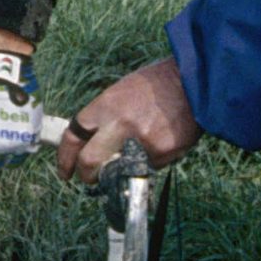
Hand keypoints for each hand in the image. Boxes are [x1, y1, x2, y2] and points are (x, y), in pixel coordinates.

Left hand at [56, 56, 201, 184]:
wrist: (194, 82)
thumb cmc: (158, 85)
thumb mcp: (123, 93)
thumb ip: (106, 119)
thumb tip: (95, 146)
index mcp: (105, 106)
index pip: (73, 135)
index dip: (65, 158)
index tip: (66, 171)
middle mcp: (118, 124)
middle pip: (89, 162)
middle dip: (87, 176)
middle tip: (91, 178)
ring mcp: (139, 140)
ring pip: (119, 170)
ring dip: (122, 170)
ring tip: (136, 153)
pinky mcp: (160, 153)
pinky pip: (147, 167)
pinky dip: (150, 162)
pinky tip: (162, 143)